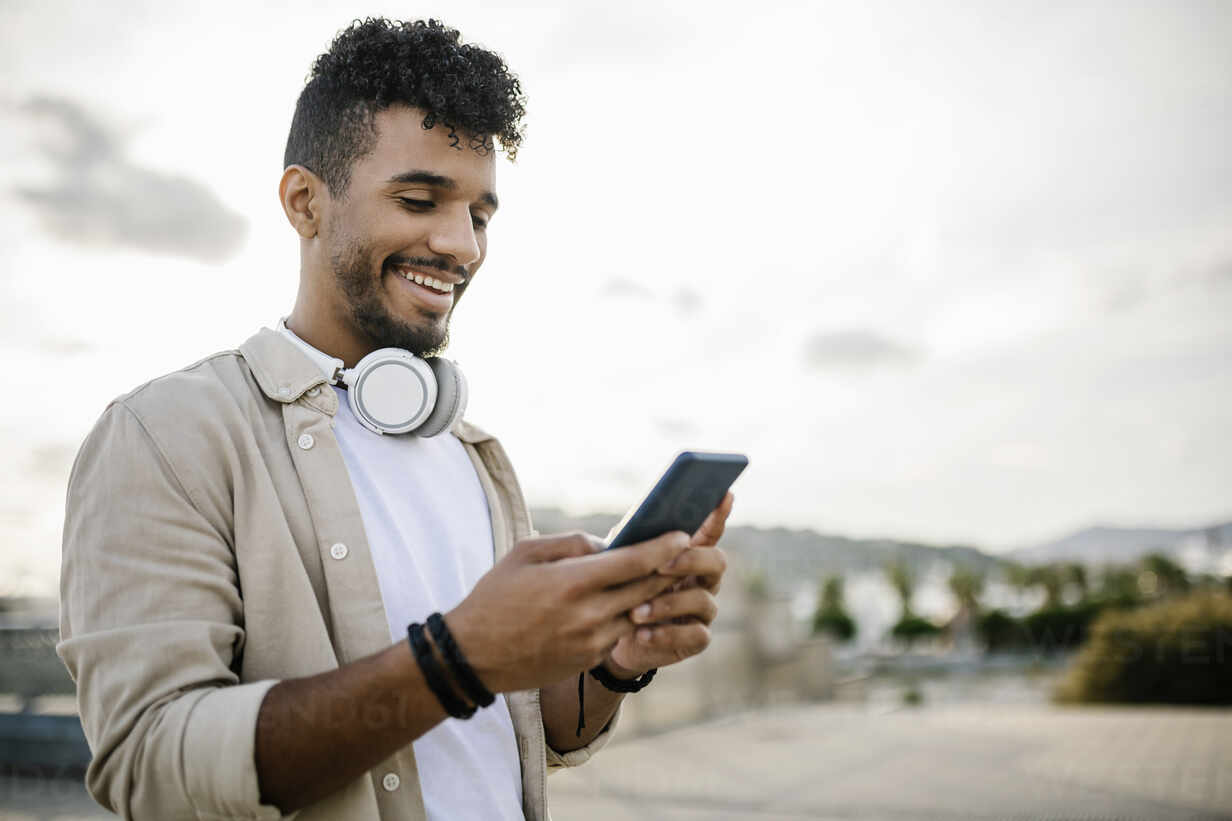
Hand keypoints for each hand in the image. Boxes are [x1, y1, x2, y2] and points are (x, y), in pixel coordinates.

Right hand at [445, 529, 687, 693]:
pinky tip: (636, 603)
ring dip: (655, 596)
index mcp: (572, 582)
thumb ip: (571, 543)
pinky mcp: (589, 660)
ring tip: (667, 577)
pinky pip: (621, 634)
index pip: (635, 562)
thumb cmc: (496, 596)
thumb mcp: (526, 553)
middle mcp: (588, 615)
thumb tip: (608, 544)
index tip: (683, 535)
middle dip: (670, 569)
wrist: (473, 655)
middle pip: (647, 588)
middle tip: (687, 552)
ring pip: (639, 614)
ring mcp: (591, 642)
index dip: (663, 547)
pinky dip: (632, 617)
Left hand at [605, 492, 733, 674]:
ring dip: (667, 603)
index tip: (724, 494)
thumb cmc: (621, 588)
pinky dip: (666, 634)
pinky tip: (643, 634)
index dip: (719, 513)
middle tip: (660, 565)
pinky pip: (694, 635)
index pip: (709, 530)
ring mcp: (703, 610)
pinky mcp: (696, 639)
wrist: (613, 635)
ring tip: (636, 612)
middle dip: (690, 560)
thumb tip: (634, 524)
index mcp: (689, 554)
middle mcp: (703, 579)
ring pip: (703, 600)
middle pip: (716, 561)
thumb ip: (633, 543)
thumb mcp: (623, 563)